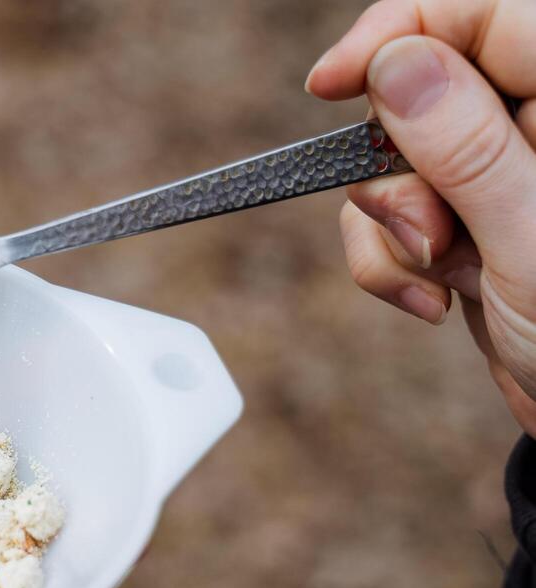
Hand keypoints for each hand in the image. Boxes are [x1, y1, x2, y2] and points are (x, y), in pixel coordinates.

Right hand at [307, 0, 535, 434]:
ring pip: (398, 163)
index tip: (330, 83)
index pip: (484, 15)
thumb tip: (397, 62)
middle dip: (399, 165)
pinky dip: (390, 263)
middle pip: (425, 90)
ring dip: (392, 228)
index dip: (401, 34)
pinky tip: (432, 300)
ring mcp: (508, 181)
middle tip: (431, 232)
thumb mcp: (530, 240)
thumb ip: (466, 145)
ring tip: (440, 276)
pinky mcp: (476, 227)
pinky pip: (394, 221)